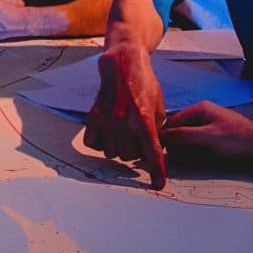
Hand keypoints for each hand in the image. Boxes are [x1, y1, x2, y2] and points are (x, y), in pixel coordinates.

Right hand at [82, 45, 168, 186]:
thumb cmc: (144, 85)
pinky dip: (100, 143)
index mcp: (144, 120)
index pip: (151, 153)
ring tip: (123, 133)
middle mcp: (124, 123)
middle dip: (135, 152)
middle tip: (137, 139)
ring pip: (112, 153)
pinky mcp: (93, 118)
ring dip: (118, 148)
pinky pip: (94, 144)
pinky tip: (108, 132)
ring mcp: (107, 121)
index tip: (157, 185)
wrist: (123, 66)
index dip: (156, 172)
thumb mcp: (159, 107)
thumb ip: (156, 130)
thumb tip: (153, 151)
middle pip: (129, 156)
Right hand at [163, 101, 252, 160]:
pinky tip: (198, 160)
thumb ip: (184, 135)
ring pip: (185, 140)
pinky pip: (195, 146)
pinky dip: (193, 154)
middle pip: (177, 131)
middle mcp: (201, 116)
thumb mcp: (208, 136)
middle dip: (175, 145)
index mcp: (199, 110)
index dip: (164, 135)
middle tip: (175, 158)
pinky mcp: (211, 139)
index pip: (172, 121)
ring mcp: (206, 128)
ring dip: (185, 152)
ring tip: (189, 160)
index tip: (158, 150)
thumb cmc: (238, 138)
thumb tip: (162, 136)